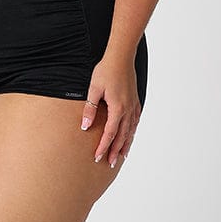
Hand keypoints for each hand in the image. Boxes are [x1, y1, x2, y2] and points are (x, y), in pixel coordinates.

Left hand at [80, 53, 140, 167]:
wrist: (121, 57)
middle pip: (122, 136)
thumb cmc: (106, 71)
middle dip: (115, 151)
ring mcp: (133, 106)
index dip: (103, 147)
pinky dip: (132, 132)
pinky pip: (135, 122)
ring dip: (126, 144)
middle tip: (110, 163)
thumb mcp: (93, 89)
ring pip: (130, 130)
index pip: (109, 133)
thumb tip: (85, 126)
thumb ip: (90, 109)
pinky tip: (130, 136)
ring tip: (122, 156)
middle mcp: (127, 110)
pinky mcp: (135, 101)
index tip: (97, 157)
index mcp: (117, 108)